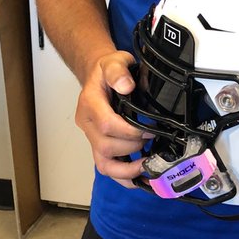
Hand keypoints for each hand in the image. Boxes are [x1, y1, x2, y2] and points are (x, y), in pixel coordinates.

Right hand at [74, 51, 147, 187]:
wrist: (97, 76)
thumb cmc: (106, 71)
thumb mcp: (113, 61)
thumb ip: (118, 71)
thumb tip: (126, 86)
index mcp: (89, 103)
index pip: (107, 125)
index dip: (129, 132)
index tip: (148, 131)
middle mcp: (87, 124)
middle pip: (106, 147)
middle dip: (132, 148)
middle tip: (151, 141)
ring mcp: (91, 137)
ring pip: (103, 164)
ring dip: (127, 170)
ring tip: (147, 168)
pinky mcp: (98, 146)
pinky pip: (106, 168)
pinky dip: (123, 177)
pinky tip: (140, 177)